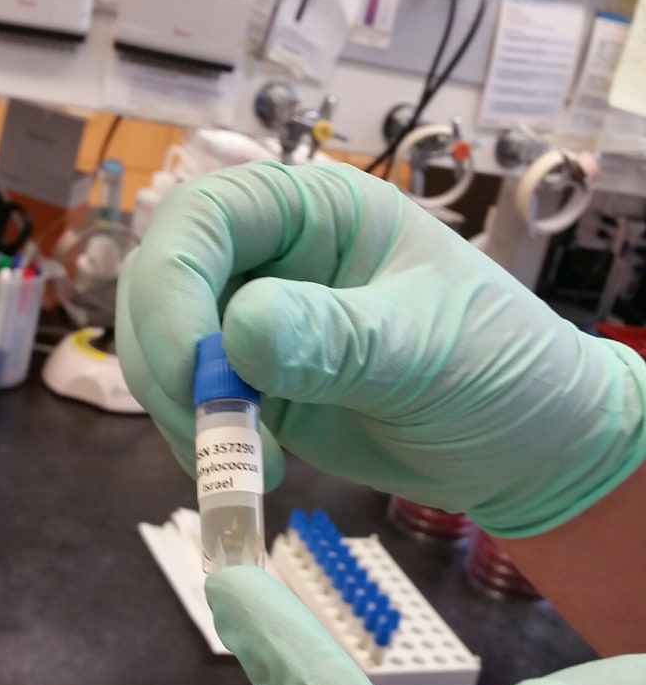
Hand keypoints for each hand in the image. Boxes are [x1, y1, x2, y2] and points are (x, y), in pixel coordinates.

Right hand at [117, 161, 645, 536]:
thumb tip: (239, 330)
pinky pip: (193, 404)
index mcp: (313, 209)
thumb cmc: (497, 367)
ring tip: (249, 469)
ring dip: (179, 411)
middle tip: (212, 434)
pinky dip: (198, 440)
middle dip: (166, 362)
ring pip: (164, 349)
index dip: (174, 289)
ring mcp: (256, 322)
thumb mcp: (424, 346)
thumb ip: (334, 337)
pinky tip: (251, 475)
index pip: (203, 218)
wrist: (522, 446)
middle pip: (163, 282)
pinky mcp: (254, 385)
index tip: (194, 371)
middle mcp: (271, 256)